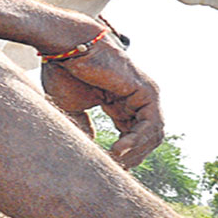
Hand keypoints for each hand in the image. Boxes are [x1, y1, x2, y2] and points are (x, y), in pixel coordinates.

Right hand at [40, 38, 163, 168]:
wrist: (65, 46)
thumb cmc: (65, 71)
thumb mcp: (73, 108)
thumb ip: (83, 129)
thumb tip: (89, 154)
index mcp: (122, 102)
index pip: (133, 137)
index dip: (122, 157)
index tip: (103, 168)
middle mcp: (137, 99)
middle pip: (147, 140)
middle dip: (131, 158)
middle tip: (110, 170)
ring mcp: (145, 94)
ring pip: (153, 136)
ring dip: (135, 154)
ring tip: (112, 162)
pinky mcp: (146, 91)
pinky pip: (151, 125)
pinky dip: (136, 141)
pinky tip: (117, 151)